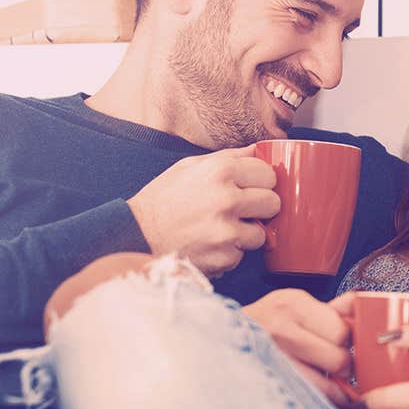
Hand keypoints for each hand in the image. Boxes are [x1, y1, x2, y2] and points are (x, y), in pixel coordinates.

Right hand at [127, 145, 279, 277]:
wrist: (135, 235)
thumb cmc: (162, 200)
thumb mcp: (189, 167)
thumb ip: (227, 157)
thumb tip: (257, 150)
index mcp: (220, 171)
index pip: (269, 174)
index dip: (261, 182)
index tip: (251, 188)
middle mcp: (226, 199)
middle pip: (273, 203)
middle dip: (260, 208)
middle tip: (241, 210)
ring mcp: (226, 231)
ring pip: (261, 234)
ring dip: (245, 234)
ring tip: (220, 229)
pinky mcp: (223, 258)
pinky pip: (240, 255)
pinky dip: (228, 253)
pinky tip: (208, 245)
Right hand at [244, 290, 360, 408]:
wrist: (219, 339)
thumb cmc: (263, 324)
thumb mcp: (293, 305)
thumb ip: (331, 310)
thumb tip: (363, 307)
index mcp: (292, 303)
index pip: (343, 330)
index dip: (348, 342)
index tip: (343, 346)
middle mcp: (280, 328)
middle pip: (339, 358)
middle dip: (343, 366)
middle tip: (334, 365)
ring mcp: (272, 358)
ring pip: (328, 386)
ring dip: (334, 387)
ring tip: (326, 380)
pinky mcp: (268, 383)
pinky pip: (312, 400)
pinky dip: (322, 402)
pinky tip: (317, 393)